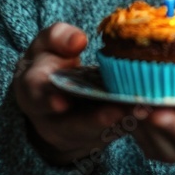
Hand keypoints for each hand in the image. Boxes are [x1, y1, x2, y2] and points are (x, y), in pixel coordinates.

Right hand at [13, 22, 148, 165]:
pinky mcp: (93, 137)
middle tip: (114, 113)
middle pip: (66, 123)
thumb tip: (78, 40)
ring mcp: (71, 132)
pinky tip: (143, 113)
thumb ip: (58, 37)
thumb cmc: (51, 61)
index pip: (35, 91)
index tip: (61, 101)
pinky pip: (109, 134)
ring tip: (137, 111)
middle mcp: (48, 117)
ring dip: (115, 124)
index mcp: (31, 87)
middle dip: (90, 121)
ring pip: (92, 133)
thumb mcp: (47, 44)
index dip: (46, 98)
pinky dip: (126, 124)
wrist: (54, 92)